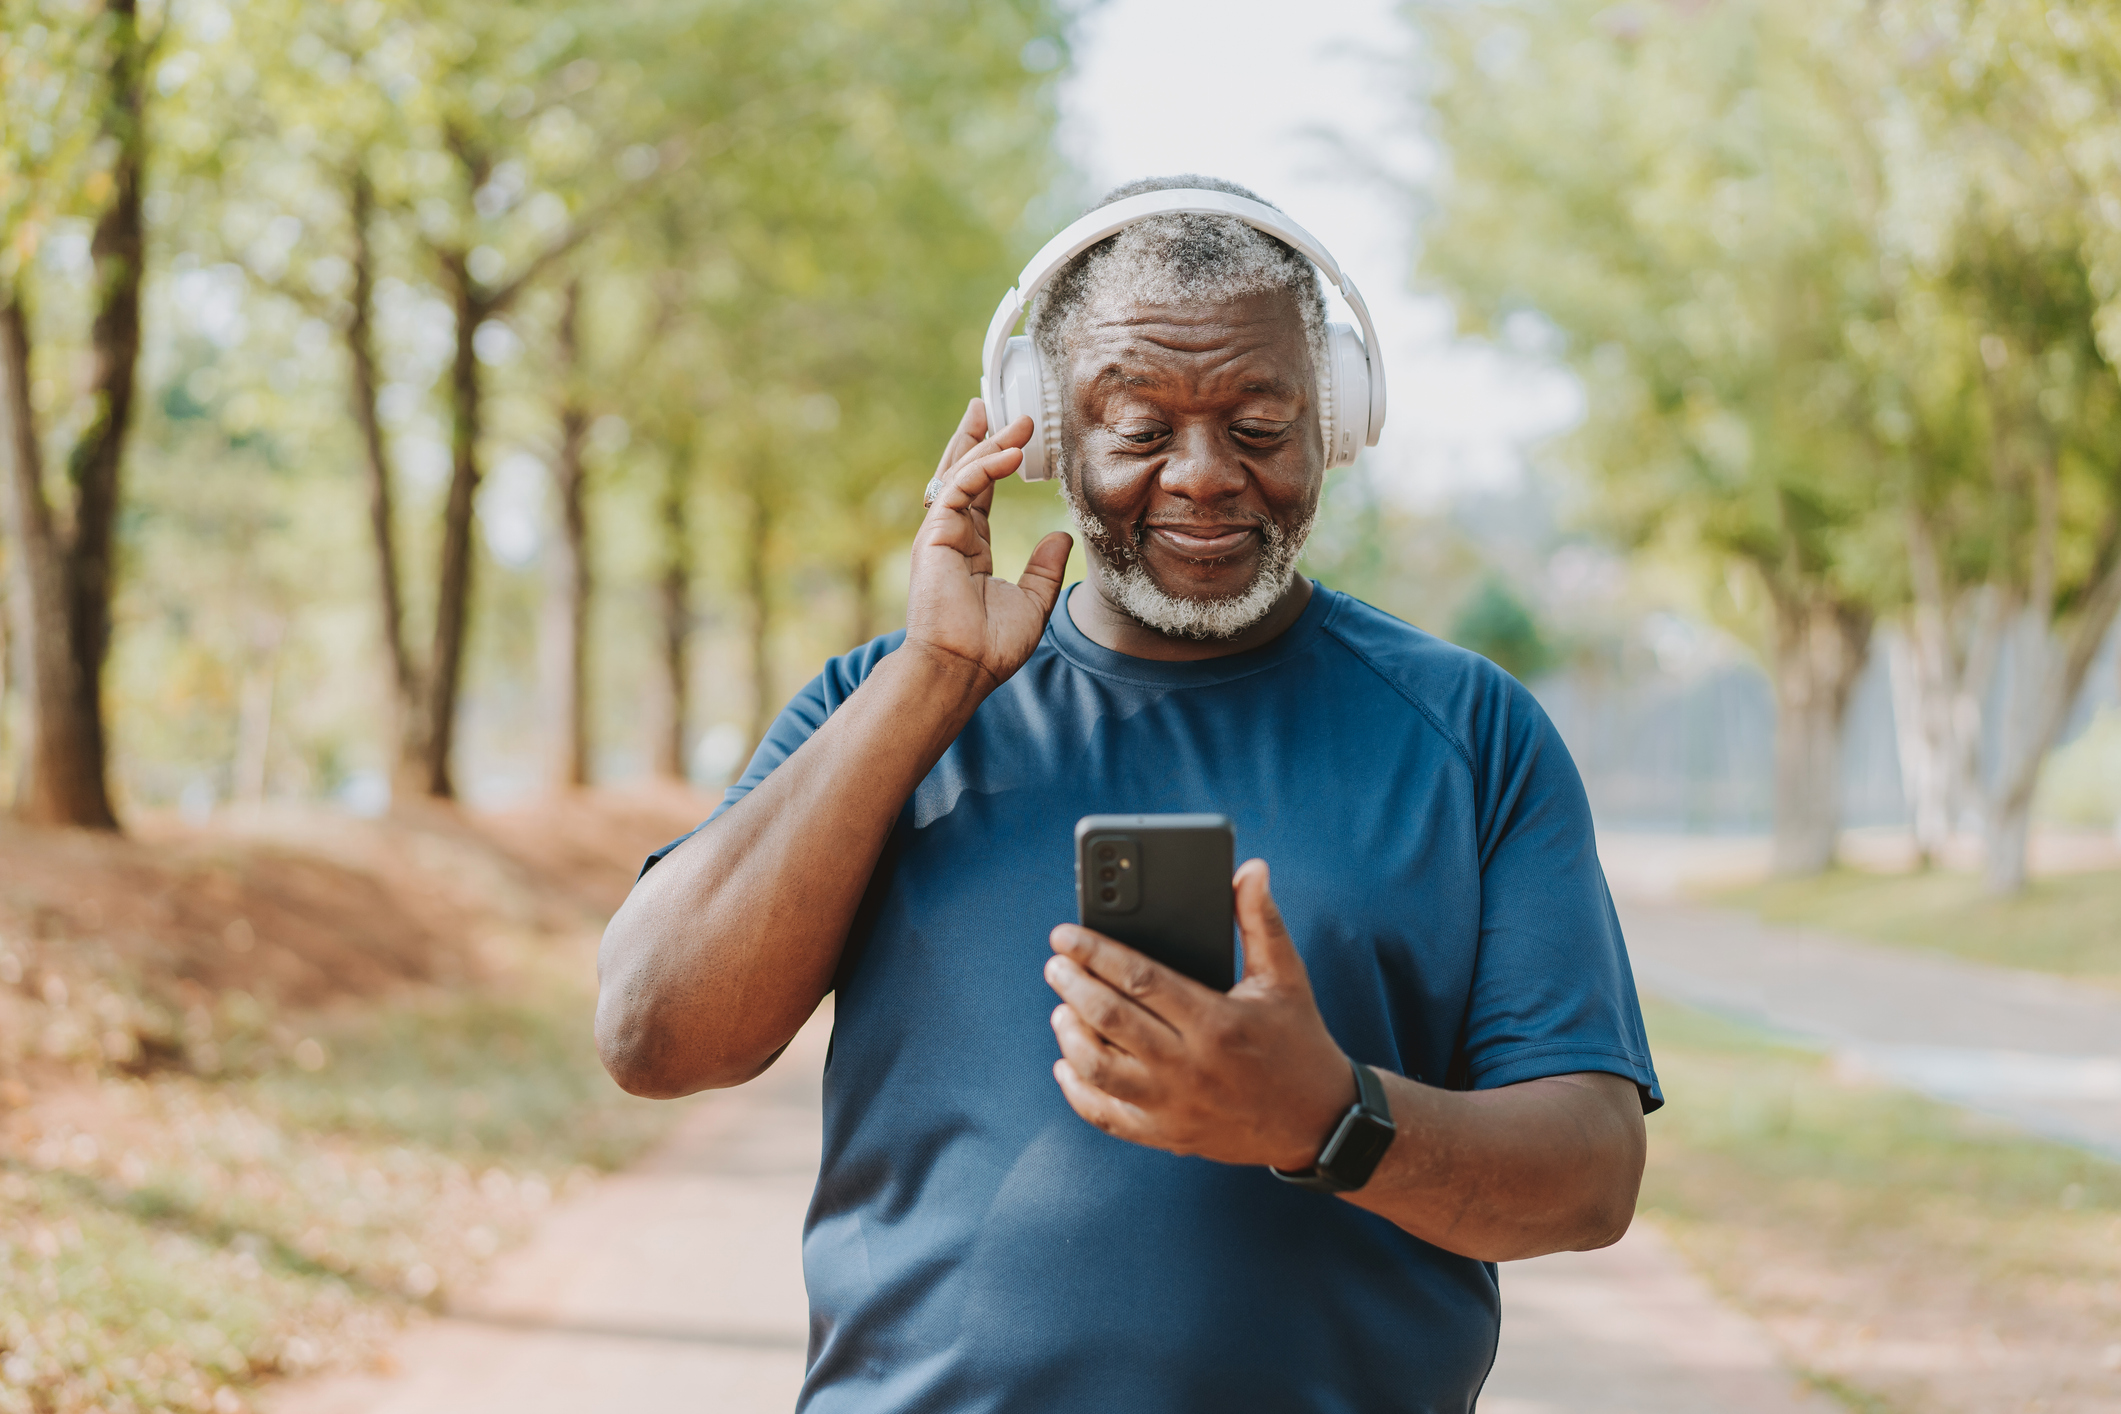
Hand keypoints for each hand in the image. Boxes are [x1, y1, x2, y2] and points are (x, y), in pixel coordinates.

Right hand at [905, 399, 1073, 689]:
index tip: (1014, 434)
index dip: (995, 460)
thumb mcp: (1033, 601)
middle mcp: (950, 534)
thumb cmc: (991, 645)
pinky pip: (960, 488)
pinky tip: (1012, 453)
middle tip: (999, 404)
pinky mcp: (934, 536)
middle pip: (962, 471)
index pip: (979, 490)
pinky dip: (985, 467)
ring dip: (988, 443)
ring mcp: (939, 533)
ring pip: (961, 473)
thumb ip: (1045, 568)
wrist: (963, 667)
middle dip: (980, 436)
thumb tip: (1060, 537)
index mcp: (969, 547)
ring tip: (1017, 419)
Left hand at [1043, 859, 1357, 1170]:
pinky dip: (1077, 1089)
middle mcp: (1189, 1065)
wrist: (1319, 1123)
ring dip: (1069, 1034)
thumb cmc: (1299, 1042)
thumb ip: (1261, 920)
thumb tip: (1251, 870)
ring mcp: (1173, 1105)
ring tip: (1062, 1008)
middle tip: (1055, 965)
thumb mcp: (1286, 978)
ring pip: (1097, 1067)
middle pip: (1109, 1019)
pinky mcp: (1166, 1134)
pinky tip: (1068, 1062)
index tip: (1065, 935)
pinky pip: (1105, 1114)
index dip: (1095, 952)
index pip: (1139, 978)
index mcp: (1216, 1021)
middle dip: (1072, 986)